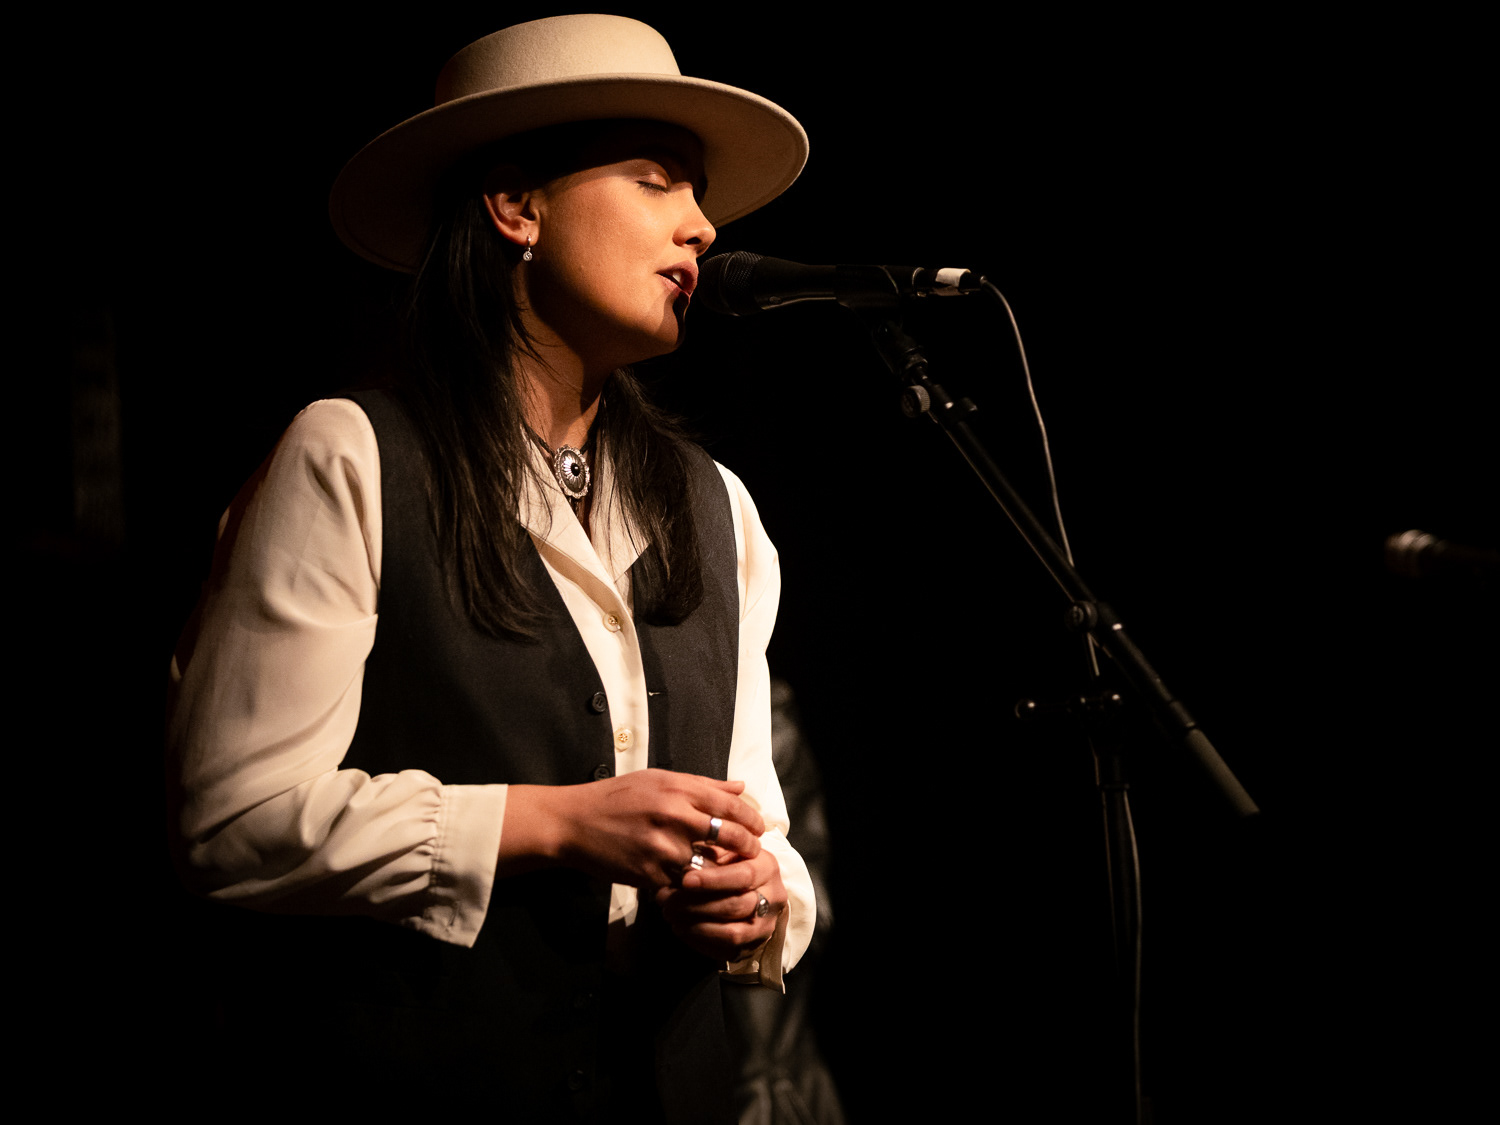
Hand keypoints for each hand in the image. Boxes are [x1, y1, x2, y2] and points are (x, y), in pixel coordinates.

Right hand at [500, 769, 764, 888]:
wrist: (574, 823)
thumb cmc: (617, 797)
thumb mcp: (659, 779)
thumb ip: (702, 784)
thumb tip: (741, 787)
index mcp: (678, 790)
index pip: (731, 806)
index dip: (752, 820)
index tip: (760, 830)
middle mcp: (674, 816)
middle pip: (729, 836)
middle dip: (747, 848)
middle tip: (753, 856)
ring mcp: (662, 848)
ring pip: (708, 866)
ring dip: (720, 873)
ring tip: (728, 875)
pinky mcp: (649, 874)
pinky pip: (682, 887)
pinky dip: (691, 890)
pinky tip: (695, 889)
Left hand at [655, 844, 785, 962]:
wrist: (758, 889)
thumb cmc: (735, 864)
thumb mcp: (728, 851)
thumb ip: (710, 854)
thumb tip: (682, 866)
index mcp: (767, 867)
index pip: (744, 875)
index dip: (713, 880)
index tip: (685, 880)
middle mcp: (773, 897)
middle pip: (735, 906)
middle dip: (696, 905)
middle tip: (666, 902)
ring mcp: (765, 925)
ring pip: (732, 933)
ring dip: (696, 927)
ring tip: (671, 917)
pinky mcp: (754, 946)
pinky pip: (727, 951)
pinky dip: (700, 942)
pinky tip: (681, 929)